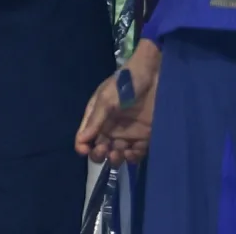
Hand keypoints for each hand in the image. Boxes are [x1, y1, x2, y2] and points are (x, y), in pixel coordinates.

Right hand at [75, 38, 159, 163]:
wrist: (154, 76)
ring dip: (115, 159)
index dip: (83, 146)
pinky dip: (132, 157)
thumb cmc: (125, 84)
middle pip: (100, 150)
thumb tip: (81, 140)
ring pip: (117, 155)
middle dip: (99, 155)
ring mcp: (128, 134)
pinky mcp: (144, 137)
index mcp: (98, 117)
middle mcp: (110, 128)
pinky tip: (131, 153)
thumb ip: (95, 120)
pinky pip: (136, 153)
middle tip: (104, 150)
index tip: (85, 150)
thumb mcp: (106, 99)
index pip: (85, 137)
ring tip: (118, 154)